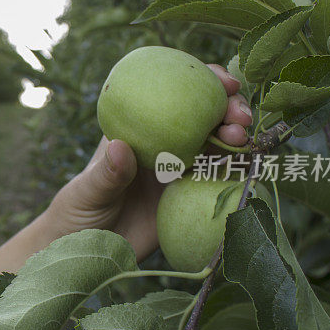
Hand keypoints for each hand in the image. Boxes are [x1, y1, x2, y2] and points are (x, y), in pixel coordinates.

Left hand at [40, 64, 251, 260]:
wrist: (86, 249)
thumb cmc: (78, 211)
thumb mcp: (88, 191)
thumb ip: (106, 173)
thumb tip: (120, 146)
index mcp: (138, 129)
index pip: (171, 93)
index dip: (201, 79)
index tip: (223, 82)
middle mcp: (162, 144)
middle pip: (202, 114)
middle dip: (227, 107)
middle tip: (240, 118)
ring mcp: (179, 170)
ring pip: (216, 144)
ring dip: (236, 138)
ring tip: (243, 142)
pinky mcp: (189, 198)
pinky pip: (219, 181)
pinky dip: (237, 171)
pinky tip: (250, 170)